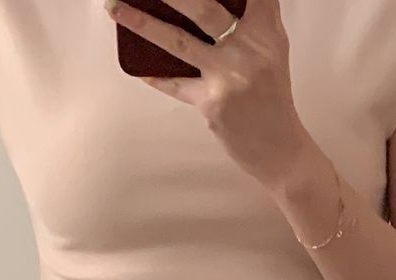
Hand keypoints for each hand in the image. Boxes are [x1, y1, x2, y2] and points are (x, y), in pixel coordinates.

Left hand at [104, 0, 311, 191]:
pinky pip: (174, 84)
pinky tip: (136, 65)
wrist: (280, 150)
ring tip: (114, 6)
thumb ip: (253, 19)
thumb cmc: (271, 96)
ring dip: (142, 23)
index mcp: (266, 29)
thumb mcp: (272, 49)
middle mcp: (249, 48)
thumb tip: (209, 4)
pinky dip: (154, 76)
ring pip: (178, 41)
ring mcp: (228, 76)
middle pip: (204, 6)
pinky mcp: (212, 104)